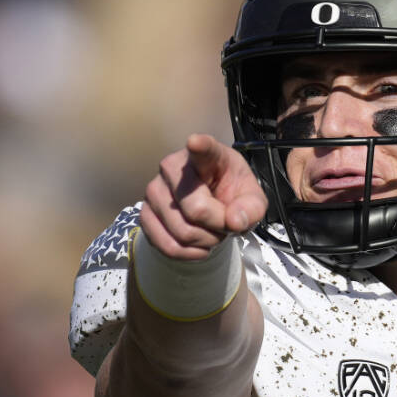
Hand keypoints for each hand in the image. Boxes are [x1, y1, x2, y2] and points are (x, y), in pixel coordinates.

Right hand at [140, 134, 267, 260]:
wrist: (209, 210)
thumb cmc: (231, 197)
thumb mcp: (252, 200)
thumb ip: (251, 209)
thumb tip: (234, 221)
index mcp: (206, 156)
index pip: (203, 149)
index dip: (200, 146)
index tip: (196, 142)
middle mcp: (172, 167)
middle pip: (197, 210)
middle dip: (218, 227)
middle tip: (224, 223)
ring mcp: (154, 190)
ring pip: (183, 232)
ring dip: (205, 242)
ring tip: (211, 232)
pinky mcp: (144, 214)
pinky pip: (168, 246)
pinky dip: (189, 254)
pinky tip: (198, 245)